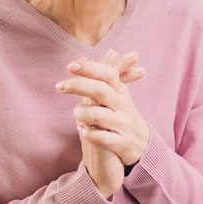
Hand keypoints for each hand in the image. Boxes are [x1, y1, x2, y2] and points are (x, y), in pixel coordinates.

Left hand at [57, 49, 151, 169]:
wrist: (143, 145)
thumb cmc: (121, 116)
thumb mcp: (114, 95)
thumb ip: (98, 78)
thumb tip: (81, 57)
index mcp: (121, 92)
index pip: (108, 73)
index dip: (89, 68)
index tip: (70, 66)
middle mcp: (123, 106)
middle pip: (100, 90)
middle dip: (78, 85)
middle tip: (59, 86)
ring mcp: (123, 125)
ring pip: (97, 114)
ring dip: (81, 113)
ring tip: (77, 115)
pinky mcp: (122, 143)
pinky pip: (101, 137)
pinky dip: (88, 133)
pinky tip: (82, 130)